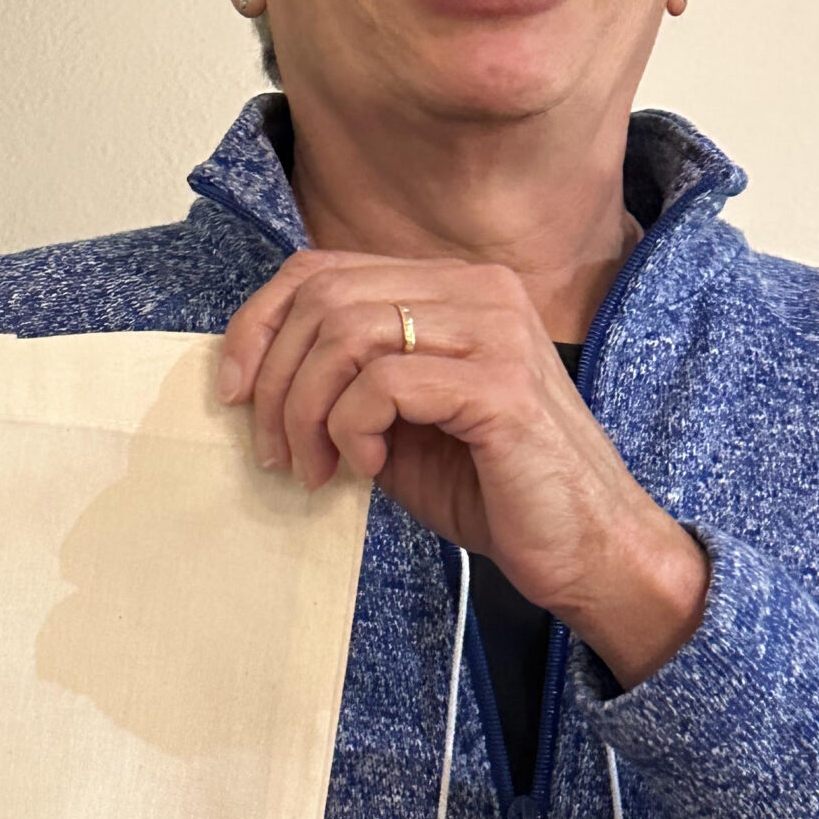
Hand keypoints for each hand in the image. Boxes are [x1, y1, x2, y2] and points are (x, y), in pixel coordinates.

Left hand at [218, 251, 707, 688]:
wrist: (587, 548)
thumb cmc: (493, 489)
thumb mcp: (398, 424)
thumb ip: (344, 383)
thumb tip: (254, 377)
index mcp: (451, 288)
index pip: (321, 270)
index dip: (257, 325)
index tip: (231, 393)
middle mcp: (477, 291)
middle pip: (323, 299)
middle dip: (274, 382)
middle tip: (274, 452)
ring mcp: (494, 332)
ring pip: (345, 335)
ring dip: (305, 412)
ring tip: (315, 470)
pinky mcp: (500, 387)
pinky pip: (384, 384)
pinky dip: (352, 429)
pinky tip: (367, 468)